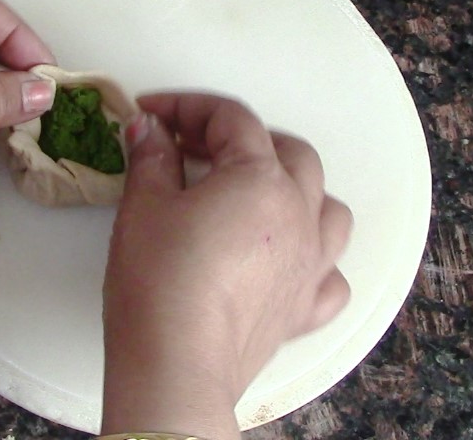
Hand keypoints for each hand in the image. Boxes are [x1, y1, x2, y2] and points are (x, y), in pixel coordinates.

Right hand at [101, 93, 352, 439]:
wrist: (175, 364)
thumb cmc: (159, 281)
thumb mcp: (144, 205)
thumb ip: (151, 156)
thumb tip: (148, 129)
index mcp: (260, 180)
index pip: (230, 119)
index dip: (186, 107)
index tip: (151, 113)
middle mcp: (299, 215)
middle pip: (288, 151)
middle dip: (239, 138)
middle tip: (190, 146)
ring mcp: (310, 263)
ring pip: (326, 206)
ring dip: (292, 186)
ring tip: (252, 191)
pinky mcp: (304, 307)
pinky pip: (329, 272)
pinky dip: (311, 255)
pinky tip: (283, 257)